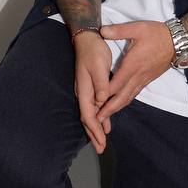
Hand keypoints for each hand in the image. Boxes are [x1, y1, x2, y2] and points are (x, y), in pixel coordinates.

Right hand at [73, 32, 113, 154]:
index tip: (102, 141)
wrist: (88, 38)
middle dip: (93, 134)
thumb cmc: (94, 51)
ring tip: (100, 142)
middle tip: (100, 149)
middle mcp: (83, 92)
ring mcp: (86, 90)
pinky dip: (99, 117)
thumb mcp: (99, 66)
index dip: (95, 130)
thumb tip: (101, 101)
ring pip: (90, 114)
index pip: (88, 115)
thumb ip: (101, 85)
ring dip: (95, 128)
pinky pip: (94, 107)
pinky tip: (104, 123)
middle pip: (87, 118)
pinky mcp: (91, 87)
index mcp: (85, 89)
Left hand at [95, 20, 175, 118]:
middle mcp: (137, 76)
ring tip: (105, 116)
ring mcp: (143, 79)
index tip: (93, 103)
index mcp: (132, 65)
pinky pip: (134, 94)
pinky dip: (125, 101)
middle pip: (122, 97)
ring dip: (116, 108)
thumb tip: (102, 31)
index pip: (116, 84)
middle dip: (109, 109)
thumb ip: (119, 31)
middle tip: (97, 119)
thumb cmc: (157, 34)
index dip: (104, 95)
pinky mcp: (147, 80)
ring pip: (128, 98)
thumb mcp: (138, 28)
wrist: (177, 42)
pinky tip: (119, 104)